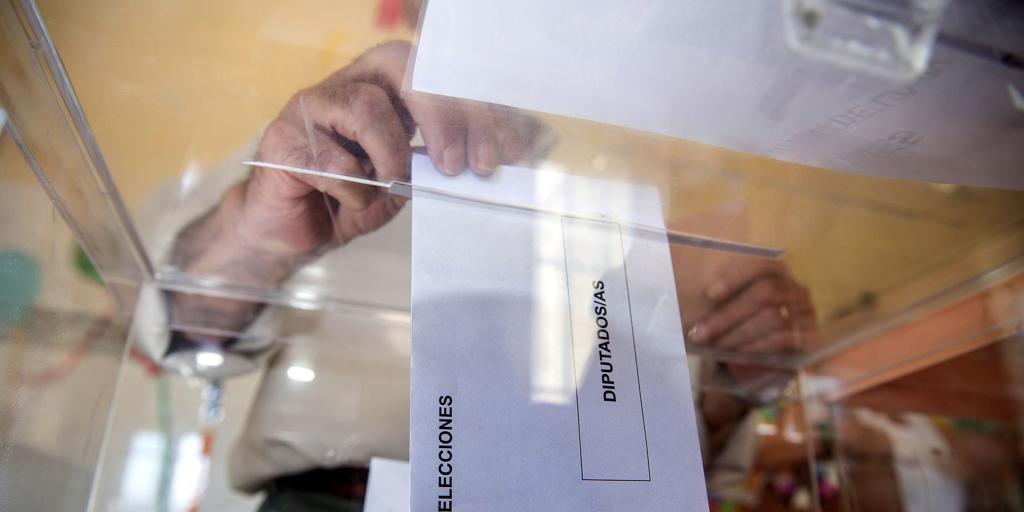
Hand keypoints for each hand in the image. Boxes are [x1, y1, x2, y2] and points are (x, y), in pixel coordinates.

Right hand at [245, 40, 541, 257]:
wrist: (294, 233)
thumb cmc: (353, 200)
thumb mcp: (409, 184)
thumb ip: (441, 166)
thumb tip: (492, 164)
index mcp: (391, 87)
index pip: (440, 75)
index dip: (478, 108)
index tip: (511, 149)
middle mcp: (354, 84)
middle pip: (405, 71)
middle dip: (445, 116)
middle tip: (464, 165)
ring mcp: (315, 106)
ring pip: (366, 106)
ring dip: (391, 155)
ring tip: (392, 186)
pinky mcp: (283, 138)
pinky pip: (328, 155)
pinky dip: (350, 189)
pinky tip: (352, 202)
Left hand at [687, 259, 819, 353]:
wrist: (753, 354)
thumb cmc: (732, 321)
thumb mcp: (717, 302)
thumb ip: (706, 290)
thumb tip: (683, 278)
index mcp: (773, 269)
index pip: (760, 264)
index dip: (735, 276)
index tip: (710, 293)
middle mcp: (793, 286)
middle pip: (765, 293)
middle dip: (727, 315)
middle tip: (699, 333)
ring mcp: (805, 312)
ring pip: (772, 318)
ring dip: (737, 334)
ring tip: (714, 345)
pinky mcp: (811, 337)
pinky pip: (784, 339)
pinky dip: (756, 346)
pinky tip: (737, 353)